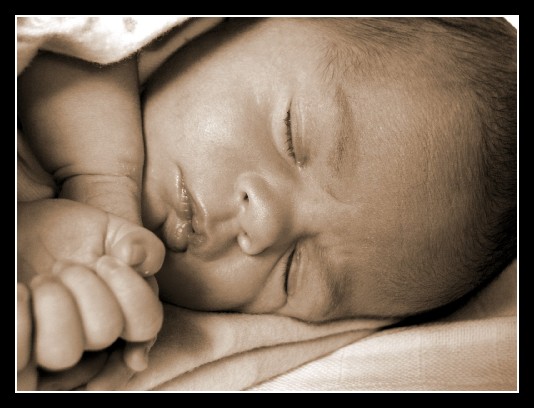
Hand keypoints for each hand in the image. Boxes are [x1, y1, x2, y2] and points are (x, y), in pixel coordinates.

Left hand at [17, 199, 164, 372]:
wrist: (27, 230)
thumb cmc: (70, 235)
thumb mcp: (111, 229)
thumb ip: (139, 241)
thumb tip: (134, 257)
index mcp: (125, 310)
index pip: (146, 325)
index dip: (133, 296)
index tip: (106, 261)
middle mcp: (93, 334)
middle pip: (104, 333)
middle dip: (86, 288)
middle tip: (64, 263)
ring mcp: (54, 345)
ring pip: (63, 354)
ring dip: (53, 305)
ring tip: (43, 279)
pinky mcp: (24, 346)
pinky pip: (21, 355)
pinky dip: (22, 320)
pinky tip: (22, 292)